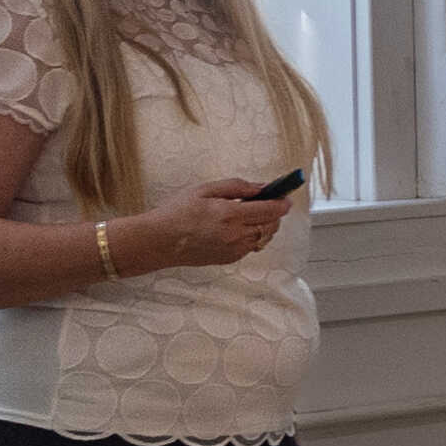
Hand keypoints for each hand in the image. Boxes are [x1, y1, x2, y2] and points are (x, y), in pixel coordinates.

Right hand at [138, 177, 296, 274]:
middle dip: (274, 214)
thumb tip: (262, 187)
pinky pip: (251, 246)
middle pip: (271, 226)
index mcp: (230, 215)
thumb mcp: (205, 190)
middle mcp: (235, 235)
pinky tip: (237, 228)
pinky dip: (252, 236)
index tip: (286, 197)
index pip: (270, 210)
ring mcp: (234, 250)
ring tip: (250, 214)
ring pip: (264, 237)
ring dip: (264, 225)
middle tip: (267, 203)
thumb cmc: (177, 212)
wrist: (159, 241)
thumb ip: (237, 187)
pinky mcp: (230, 259)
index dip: (282, 203)